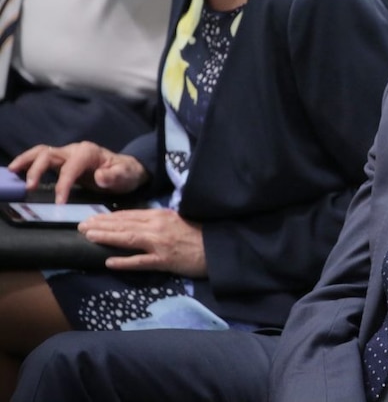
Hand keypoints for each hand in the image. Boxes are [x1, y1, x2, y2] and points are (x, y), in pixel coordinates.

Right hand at [9, 142, 148, 203]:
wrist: (128, 170)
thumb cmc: (126, 173)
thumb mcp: (126, 176)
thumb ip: (114, 176)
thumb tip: (100, 176)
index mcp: (89, 152)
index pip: (70, 168)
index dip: (63, 185)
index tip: (59, 202)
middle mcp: (75, 150)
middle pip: (49, 154)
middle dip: (37, 169)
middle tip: (29, 188)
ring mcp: (67, 155)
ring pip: (41, 153)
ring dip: (26, 161)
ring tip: (12, 173)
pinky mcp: (63, 162)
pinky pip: (42, 159)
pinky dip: (28, 163)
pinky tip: (18, 172)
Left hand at [79, 209, 206, 277]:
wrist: (216, 247)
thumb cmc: (198, 233)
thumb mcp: (176, 220)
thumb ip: (157, 221)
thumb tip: (136, 223)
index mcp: (160, 215)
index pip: (129, 215)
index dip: (109, 216)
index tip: (92, 217)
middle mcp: (157, 227)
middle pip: (124, 224)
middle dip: (101, 225)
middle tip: (81, 226)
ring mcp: (160, 244)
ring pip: (128, 239)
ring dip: (107, 237)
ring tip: (88, 237)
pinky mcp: (164, 260)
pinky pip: (140, 261)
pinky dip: (124, 262)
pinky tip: (109, 262)